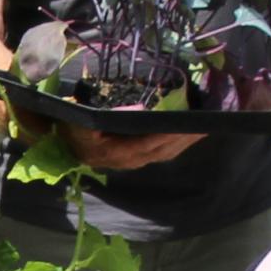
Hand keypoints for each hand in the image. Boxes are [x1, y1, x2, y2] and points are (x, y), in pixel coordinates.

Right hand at [67, 124, 198, 172]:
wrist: (64, 142)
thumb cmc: (71, 127)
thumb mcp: (77, 122)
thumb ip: (91, 119)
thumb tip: (120, 111)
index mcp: (115, 152)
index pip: (147, 144)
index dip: (166, 136)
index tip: (184, 125)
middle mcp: (128, 160)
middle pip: (163, 150)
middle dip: (184, 139)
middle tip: (205, 125)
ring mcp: (134, 160)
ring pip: (165, 153)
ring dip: (185, 142)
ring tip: (204, 128)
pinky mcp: (137, 158)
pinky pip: (162, 151)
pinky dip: (178, 143)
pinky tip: (189, 134)